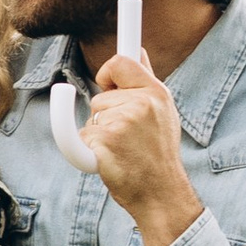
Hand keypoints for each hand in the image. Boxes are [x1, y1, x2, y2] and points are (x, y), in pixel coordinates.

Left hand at [85, 52, 204, 245]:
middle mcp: (142, 104)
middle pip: (100, 96)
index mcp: (156, 94)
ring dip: (99, 134)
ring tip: (123, 151)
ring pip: (92, 118)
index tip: (103, 78)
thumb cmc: (158, 155)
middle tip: (126, 137)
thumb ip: (146, 81)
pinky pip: (82, 136)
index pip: (121, 62)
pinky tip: (110, 161)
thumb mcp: (163, 113)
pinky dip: (89, 151)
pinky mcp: (105, 141)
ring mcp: (122, 122)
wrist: (161, 195)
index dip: (108, 71)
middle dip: (105, 115)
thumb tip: (138, 50)